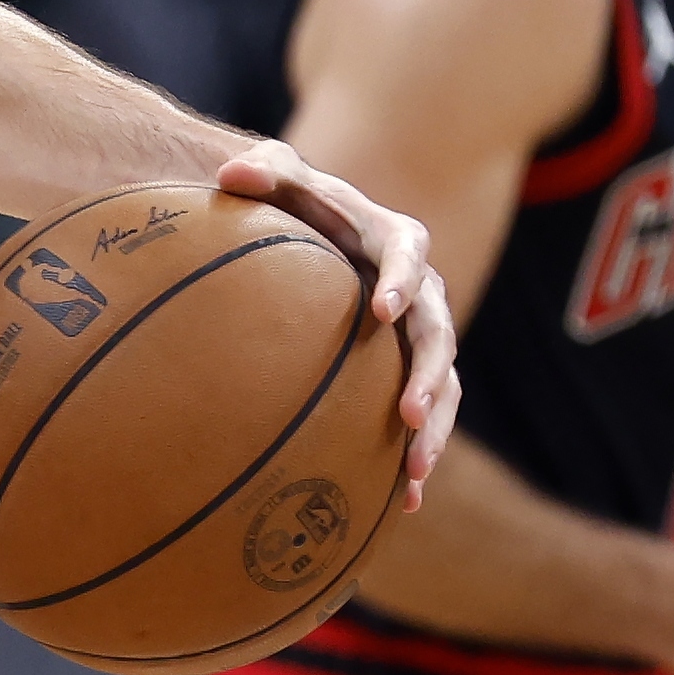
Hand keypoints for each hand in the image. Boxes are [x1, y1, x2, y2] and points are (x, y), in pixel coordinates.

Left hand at [217, 140, 459, 505]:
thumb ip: (266, 169)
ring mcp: (422, 337)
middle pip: (438, 333)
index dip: (400, 281)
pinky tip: (406, 504)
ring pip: (443, 386)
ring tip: (417, 473)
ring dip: (434, 428)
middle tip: (408, 413)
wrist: (325, 236)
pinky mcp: (412, 373)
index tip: (383, 310)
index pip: (408, 255)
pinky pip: (426, 418)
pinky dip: (418, 457)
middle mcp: (421, 292)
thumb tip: (229, 172)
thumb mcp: (284, 179)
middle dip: (429, 374)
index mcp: (395, 242)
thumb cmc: (300, 205)